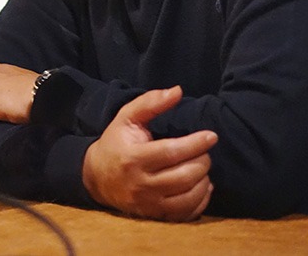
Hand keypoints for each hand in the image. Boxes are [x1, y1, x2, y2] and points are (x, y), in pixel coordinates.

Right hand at [83, 86, 216, 221]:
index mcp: (133, 158)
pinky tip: (201, 186)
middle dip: (202, 161)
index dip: (195, 144)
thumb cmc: (116, 143)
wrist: (96, 177)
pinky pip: (186, 213)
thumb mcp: (126, 118)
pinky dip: (201, 200)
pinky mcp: (154, 216)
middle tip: (205, 151)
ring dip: (204, 180)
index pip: (171, 152)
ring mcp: (148, 204)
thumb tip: (178, 91)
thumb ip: (151, 102)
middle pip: (184, 176)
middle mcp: (141, 184)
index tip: (211, 136)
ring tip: (202, 167)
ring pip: (188, 197)